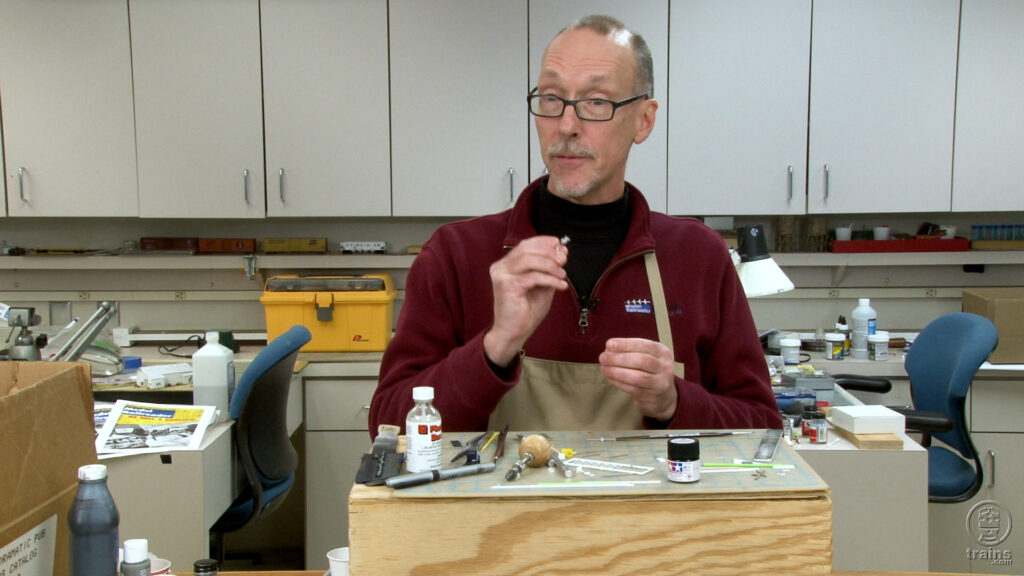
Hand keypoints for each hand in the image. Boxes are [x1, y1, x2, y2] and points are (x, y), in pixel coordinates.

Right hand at [484, 236, 568, 366]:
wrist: (515, 332)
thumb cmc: (526, 310)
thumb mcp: (542, 284)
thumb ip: (549, 268)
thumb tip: (561, 250)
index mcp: (507, 264)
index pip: (525, 244)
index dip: (544, 242)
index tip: (560, 246)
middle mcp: (501, 267)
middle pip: (527, 249)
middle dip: (549, 253)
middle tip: (564, 260)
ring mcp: (502, 275)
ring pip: (529, 260)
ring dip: (550, 265)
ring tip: (562, 275)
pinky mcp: (507, 286)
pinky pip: (533, 277)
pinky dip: (550, 279)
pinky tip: (560, 285)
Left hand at [599, 337, 677, 421]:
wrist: (663, 397)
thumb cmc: (649, 371)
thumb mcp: (647, 356)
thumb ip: (631, 351)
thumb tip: (609, 349)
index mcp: (663, 352)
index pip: (644, 345)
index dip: (626, 344)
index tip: (608, 344)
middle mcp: (665, 367)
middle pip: (641, 361)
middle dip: (619, 358)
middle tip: (603, 357)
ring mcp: (660, 383)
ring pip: (637, 377)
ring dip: (617, 372)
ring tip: (604, 368)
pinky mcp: (651, 397)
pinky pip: (632, 389)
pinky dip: (618, 382)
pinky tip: (609, 377)